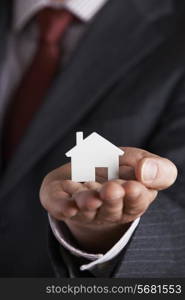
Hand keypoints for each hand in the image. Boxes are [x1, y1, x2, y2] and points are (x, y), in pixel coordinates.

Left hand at [40, 147, 176, 252]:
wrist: (87, 168)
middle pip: (110, 209)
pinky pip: (60, 207)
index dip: (134, 196)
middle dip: (111, 199)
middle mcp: (106, 209)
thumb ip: (158, 168)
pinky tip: (67, 207)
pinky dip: (63, 207)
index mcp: (130, 201)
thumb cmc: (119, 167)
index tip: (133, 186)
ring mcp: (82, 208)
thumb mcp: (142, 163)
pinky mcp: (60, 200)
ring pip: (86, 210)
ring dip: (88, 203)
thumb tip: (146, 171)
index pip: (135, 202)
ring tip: (91, 198)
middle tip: (111, 189)